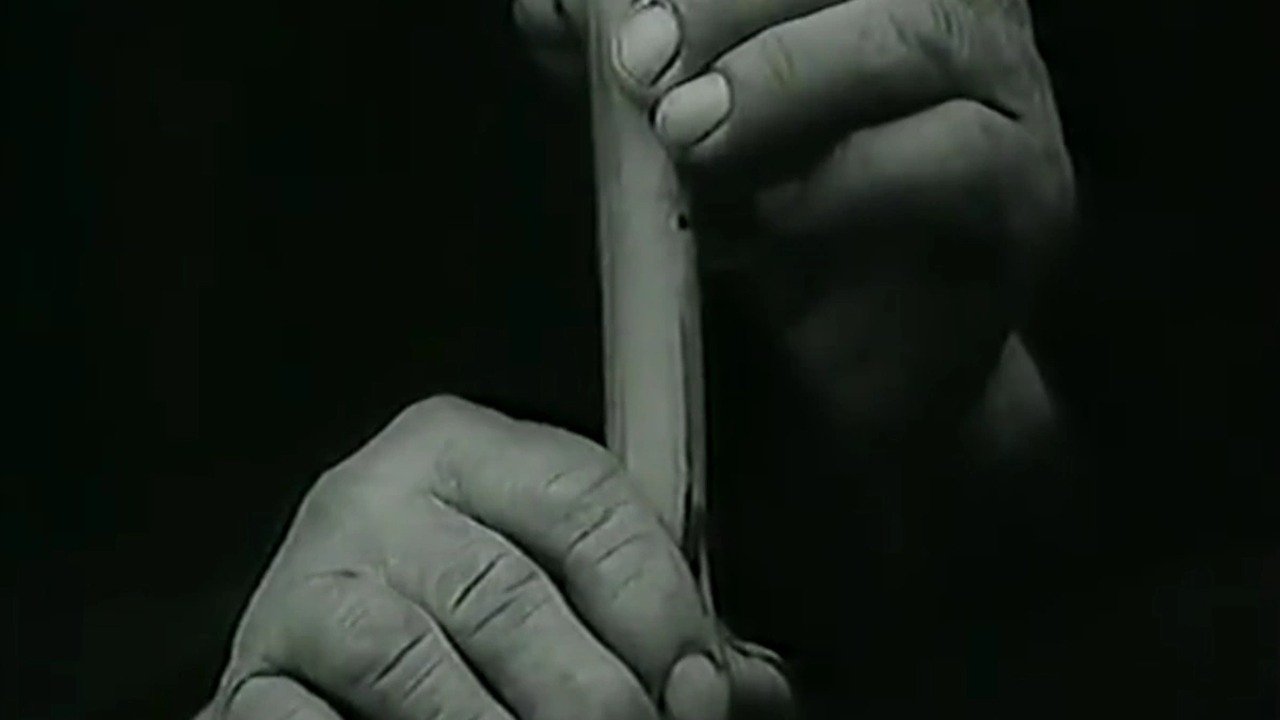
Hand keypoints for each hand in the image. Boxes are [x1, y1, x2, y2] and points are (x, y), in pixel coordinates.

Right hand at [204, 396, 791, 718]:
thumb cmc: (474, 607)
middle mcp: (376, 494)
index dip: (655, 598)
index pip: (581, 496)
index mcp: (467, 447)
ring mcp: (306, 582)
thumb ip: (656, 623)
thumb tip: (756, 690)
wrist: (324, 645)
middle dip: (594, 694)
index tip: (701, 686)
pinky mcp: (252, 671)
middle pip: (505, 591)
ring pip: (413, 663)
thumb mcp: (563, 583)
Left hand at [515, 0, 1074, 438]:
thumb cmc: (780, 221)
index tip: (611, 11)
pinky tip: (762, 214)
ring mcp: (1012, 96)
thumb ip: (639, 62)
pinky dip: (844, 180)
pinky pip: (956, 161)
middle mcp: (964, 5)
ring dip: (786, 78)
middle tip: (639, 65)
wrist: (872, 358)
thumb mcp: (691, 126)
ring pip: (920, 33)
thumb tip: (553, 8)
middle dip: (733, 0)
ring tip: (686, 134)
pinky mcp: (1027, 198)